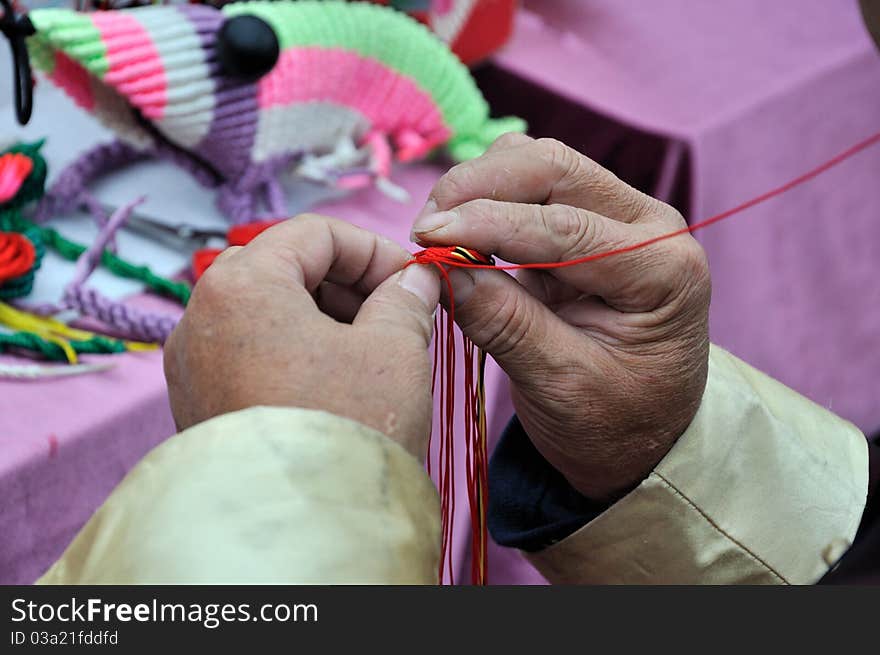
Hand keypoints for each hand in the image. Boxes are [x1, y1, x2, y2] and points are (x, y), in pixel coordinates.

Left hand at [164, 215, 440, 458]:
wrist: (298, 531)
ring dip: (325, 319)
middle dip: (348, 286)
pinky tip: (337, 382)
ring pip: (267, 314)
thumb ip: (406, 298)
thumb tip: (414, 280)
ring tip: (374, 352)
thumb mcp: (395, 350)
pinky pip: (250, 355)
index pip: (314, 233)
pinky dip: (295, 353)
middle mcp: (201, 316)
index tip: (411, 277)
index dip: (373, 249)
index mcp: (242, 284)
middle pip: (285, 269)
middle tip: (397, 313)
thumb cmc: (343, 430)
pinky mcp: (198, 404)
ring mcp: (192, 364)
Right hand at [411, 135, 710, 500]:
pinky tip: (462, 236)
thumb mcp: (560, 385)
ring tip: (441, 235)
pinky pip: (531, 187)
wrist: (643, 436)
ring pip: (538, 164)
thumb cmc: (615, 422)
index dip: (487, 224)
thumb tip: (440, 268)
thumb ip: (504, 323)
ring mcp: (620, 217)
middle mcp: (650, 226)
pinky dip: (488, 200)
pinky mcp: (588, 222)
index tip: (427, 236)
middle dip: (478, 188)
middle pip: (553, 168)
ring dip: (480, 187)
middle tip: (425, 230)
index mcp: (662, 269)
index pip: (566, 226)